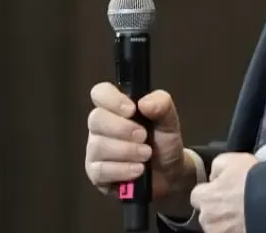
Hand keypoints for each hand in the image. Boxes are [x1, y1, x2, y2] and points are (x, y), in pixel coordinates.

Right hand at [83, 82, 195, 214]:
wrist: (170, 173)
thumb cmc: (163, 143)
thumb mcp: (169, 122)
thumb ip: (162, 105)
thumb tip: (145, 102)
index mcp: (116, 109)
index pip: (100, 93)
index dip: (112, 99)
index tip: (132, 110)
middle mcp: (101, 127)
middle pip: (96, 119)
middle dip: (123, 129)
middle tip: (144, 136)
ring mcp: (95, 150)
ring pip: (98, 146)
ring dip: (127, 151)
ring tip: (146, 155)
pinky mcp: (96, 173)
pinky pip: (100, 170)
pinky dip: (122, 170)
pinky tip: (138, 170)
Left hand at [191, 153, 257, 232]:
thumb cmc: (252, 181)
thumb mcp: (233, 159)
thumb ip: (217, 166)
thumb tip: (214, 174)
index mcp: (204, 198)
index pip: (197, 195)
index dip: (210, 191)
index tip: (222, 188)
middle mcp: (207, 218)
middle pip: (208, 213)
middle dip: (218, 208)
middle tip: (236, 201)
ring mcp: (220, 231)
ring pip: (220, 226)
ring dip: (228, 220)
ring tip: (245, 212)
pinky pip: (232, 231)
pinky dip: (238, 227)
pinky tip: (249, 219)